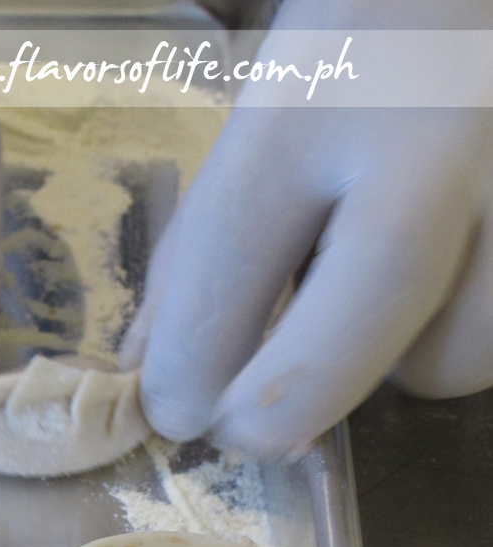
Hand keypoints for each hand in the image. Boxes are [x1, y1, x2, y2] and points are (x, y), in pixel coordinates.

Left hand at [122, 0, 492, 460]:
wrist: (454, 3)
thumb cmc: (346, 63)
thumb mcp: (255, 138)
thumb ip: (197, 263)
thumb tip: (157, 383)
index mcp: (308, 106)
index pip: (229, 255)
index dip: (188, 365)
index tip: (174, 412)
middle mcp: (428, 133)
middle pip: (368, 298)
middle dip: (291, 397)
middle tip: (248, 434)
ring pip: (458, 348)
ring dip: (395, 367)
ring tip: (372, 311)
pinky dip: (454, 341)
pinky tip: (431, 291)